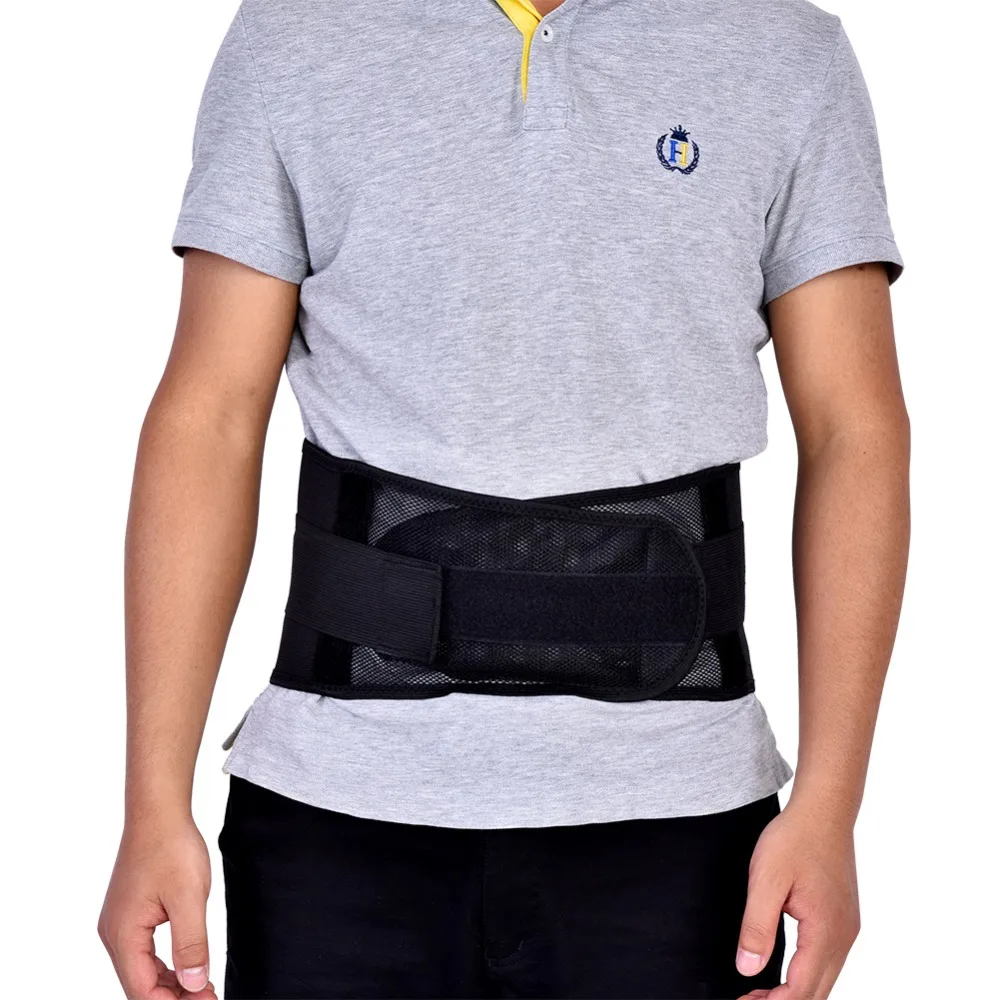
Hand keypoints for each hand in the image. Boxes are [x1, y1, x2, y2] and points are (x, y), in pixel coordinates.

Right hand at [99, 816, 216, 998]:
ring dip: (170, 983)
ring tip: (202, 988)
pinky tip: (188, 967)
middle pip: (140, 984)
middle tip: (209, 997)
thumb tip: (194, 984)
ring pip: (142, 970)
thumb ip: (191, 944)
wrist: (158, 813)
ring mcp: (120, 924)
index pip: (142, 991)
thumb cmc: (171, 847)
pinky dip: (165, 964)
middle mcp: (114, 934)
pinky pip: (144, 952)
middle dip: (173, 997)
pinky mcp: (130, 914)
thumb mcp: (189, 898)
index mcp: (123, 934)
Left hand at [735, 801, 860, 998]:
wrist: (824, 810)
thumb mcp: (765, 879)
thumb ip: (757, 927)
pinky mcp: (844, 919)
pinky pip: (828, 960)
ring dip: (795, 991)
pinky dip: (806, 974)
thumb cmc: (794, 839)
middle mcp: (843, 937)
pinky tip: (784, 969)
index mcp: (825, 932)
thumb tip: (747, 969)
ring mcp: (847, 928)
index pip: (801, 990)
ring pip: (824, 979)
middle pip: (816, 992)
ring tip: (760, 991)